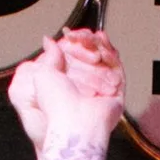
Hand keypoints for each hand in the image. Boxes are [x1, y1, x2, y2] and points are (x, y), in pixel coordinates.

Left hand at [7, 27, 124, 155]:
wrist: (74, 124)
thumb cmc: (54, 106)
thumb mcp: (42, 76)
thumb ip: (49, 57)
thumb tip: (49, 41)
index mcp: (65, 86)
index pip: (71, 61)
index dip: (72, 46)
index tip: (69, 35)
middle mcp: (83, 89)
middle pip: (88, 59)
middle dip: (85, 43)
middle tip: (80, 37)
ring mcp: (100, 90)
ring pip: (103, 60)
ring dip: (97, 45)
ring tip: (90, 37)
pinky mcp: (116, 92)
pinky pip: (117, 68)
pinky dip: (110, 53)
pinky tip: (102, 42)